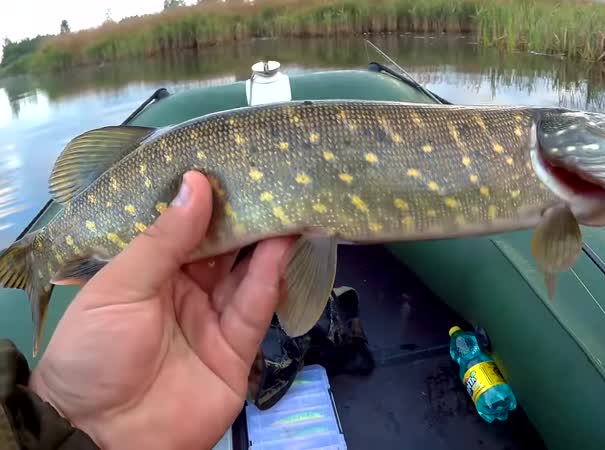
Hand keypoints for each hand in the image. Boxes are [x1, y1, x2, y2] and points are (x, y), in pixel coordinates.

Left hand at [29, 171, 295, 449]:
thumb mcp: (118, 287)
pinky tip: (283, 246)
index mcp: (149, 272)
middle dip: (245, 216)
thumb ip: (164, 238)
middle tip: (271, 178)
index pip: (186, 228)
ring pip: (246, 273)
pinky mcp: (238, 349)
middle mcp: (185, 290)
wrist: (103, 435)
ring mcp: (213, 319)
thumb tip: (196, 182)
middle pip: (223, 248)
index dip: (209, 199)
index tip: (234, 164)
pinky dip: (271, 277)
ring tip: (287, 204)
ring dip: (266, 240)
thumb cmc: (94, 352)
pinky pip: (256, 307)